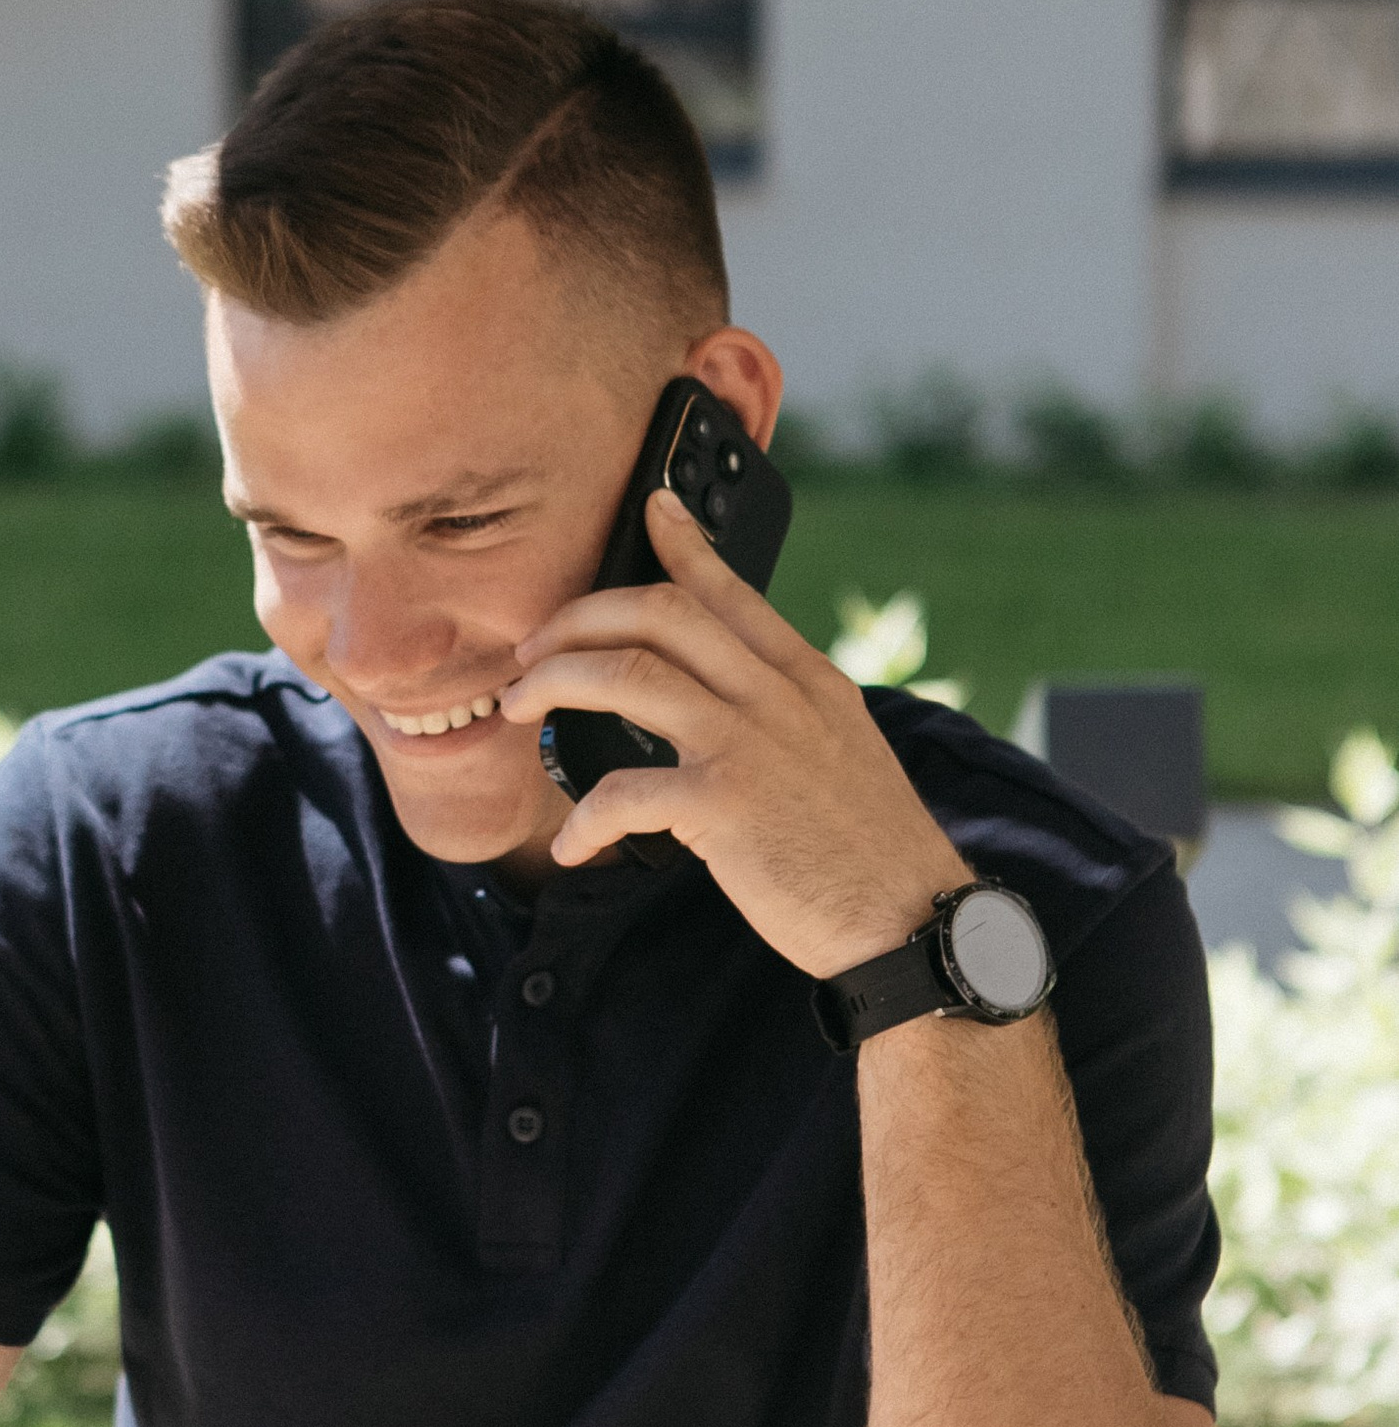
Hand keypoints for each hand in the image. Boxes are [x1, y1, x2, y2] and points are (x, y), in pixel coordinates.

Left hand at [499, 486, 971, 978]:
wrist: (912, 920)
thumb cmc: (868, 851)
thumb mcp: (841, 753)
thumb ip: (785, 713)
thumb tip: (719, 700)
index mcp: (808, 679)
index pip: (734, 592)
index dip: (684, 545)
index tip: (650, 506)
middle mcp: (778, 696)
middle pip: (660, 614)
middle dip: (577, 620)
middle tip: (531, 652)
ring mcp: (751, 745)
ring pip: (627, 673)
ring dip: (553, 685)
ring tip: (514, 712)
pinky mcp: (727, 807)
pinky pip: (624, 791)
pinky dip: (582, 818)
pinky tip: (570, 844)